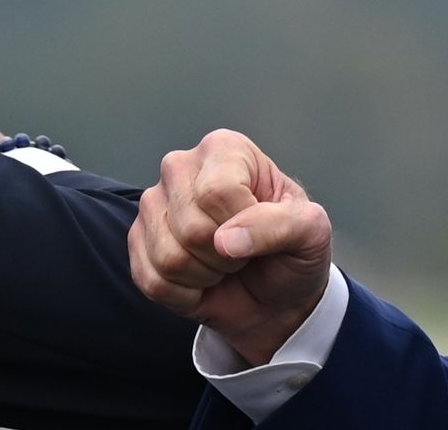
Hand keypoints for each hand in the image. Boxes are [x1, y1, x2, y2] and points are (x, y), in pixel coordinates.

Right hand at [130, 129, 332, 365]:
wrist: (275, 297)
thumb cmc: (292, 253)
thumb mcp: (310, 232)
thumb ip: (280, 225)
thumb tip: (226, 240)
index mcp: (224, 149)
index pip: (218, 192)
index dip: (245, 226)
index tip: (264, 231)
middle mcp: (181, 167)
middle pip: (192, 227)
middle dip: (227, 257)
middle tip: (243, 252)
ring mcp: (154, 203)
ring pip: (169, 257)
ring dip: (206, 276)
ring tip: (223, 264)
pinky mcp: (138, 241)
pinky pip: (152, 280)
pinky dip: (184, 295)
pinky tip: (201, 279)